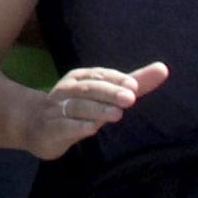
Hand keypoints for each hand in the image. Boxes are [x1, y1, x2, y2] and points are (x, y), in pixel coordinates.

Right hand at [24, 61, 166, 160]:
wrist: (34, 125)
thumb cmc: (76, 107)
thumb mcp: (104, 94)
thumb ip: (133, 83)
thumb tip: (163, 68)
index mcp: (81, 78)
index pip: (100, 74)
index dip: (116, 79)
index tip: (135, 85)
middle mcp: (68, 89)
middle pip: (90, 88)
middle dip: (109, 92)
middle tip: (130, 98)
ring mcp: (58, 108)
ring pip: (78, 106)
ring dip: (97, 109)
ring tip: (117, 114)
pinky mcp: (52, 128)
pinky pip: (65, 126)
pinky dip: (77, 126)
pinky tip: (91, 129)